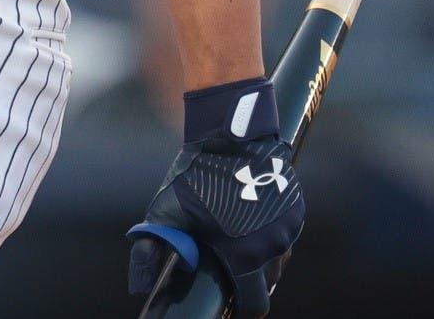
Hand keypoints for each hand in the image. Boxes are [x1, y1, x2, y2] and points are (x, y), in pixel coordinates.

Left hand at [127, 77, 304, 315]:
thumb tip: (137, 284)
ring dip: (263, 255)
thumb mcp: (167, 212)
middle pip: (268, 282)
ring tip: (239, 239)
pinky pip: (286, 232)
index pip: (255, 304)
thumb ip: (150, 251)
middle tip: (229, 265)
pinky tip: (252, 219)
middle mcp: (273, 245)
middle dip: (252, 279)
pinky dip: (273, 233)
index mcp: (245, 256)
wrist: (229, 132)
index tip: (232, 302)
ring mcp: (288, 225)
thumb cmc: (195, 174)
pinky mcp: (296, 206)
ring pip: (279, 256)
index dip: (244, 308)